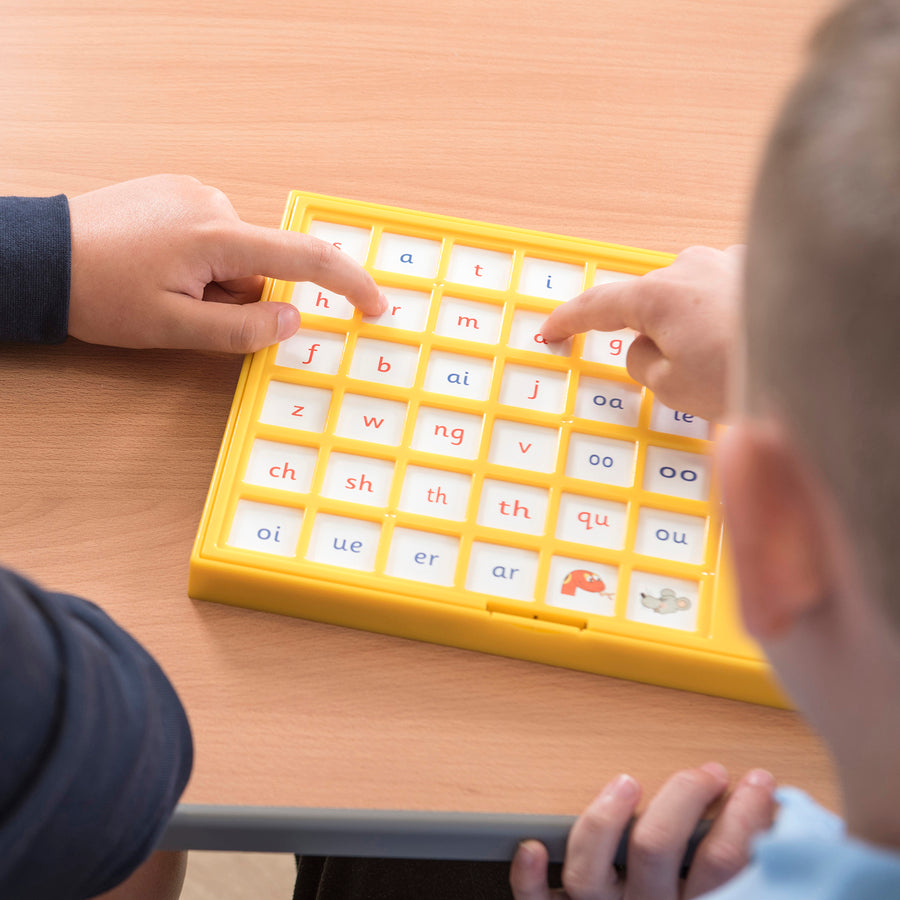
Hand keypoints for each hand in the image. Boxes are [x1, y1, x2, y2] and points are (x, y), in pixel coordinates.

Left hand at [67, 175, 384, 351]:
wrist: (40, 257)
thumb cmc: (100, 294)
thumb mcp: (174, 329)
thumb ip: (242, 330)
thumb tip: (294, 320)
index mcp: (218, 236)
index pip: (306, 259)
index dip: (349, 285)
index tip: (376, 306)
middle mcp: (214, 203)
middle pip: (263, 267)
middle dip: (240, 298)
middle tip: (189, 312)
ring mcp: (193, 193)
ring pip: (237, 256)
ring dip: (217, 282)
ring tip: (164, 288)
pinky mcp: (177, 192)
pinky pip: (214, 237)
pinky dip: (202, 262)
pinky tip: (160, 267)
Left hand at [510, 763, 775, 899]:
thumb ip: (749, 886)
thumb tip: (785, 829)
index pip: (726, 862)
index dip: (748, 816)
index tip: (760, 784)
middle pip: (656, 848)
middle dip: (684, 796)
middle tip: (708, 773)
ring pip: (589, 869)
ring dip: (603, 820)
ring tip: (627, 782)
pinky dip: (527, 878)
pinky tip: (530, 847)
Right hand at [541, 246, 742, 421]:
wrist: (824, 357)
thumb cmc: (751, 371)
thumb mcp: (672, 387)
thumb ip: (641, 363)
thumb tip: (646, 348)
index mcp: (657, 294)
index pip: (595, 306)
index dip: (566, 322)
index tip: (547, 331)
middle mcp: (689, 266)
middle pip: (646, 307)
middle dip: (652, 341)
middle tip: (681, 381)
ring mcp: (726, 262)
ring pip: (686, 303)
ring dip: (692, 332)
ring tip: (725, 367)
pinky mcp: (758, 268)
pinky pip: (719, 297)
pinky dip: (721, 321)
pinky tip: (744, 346)